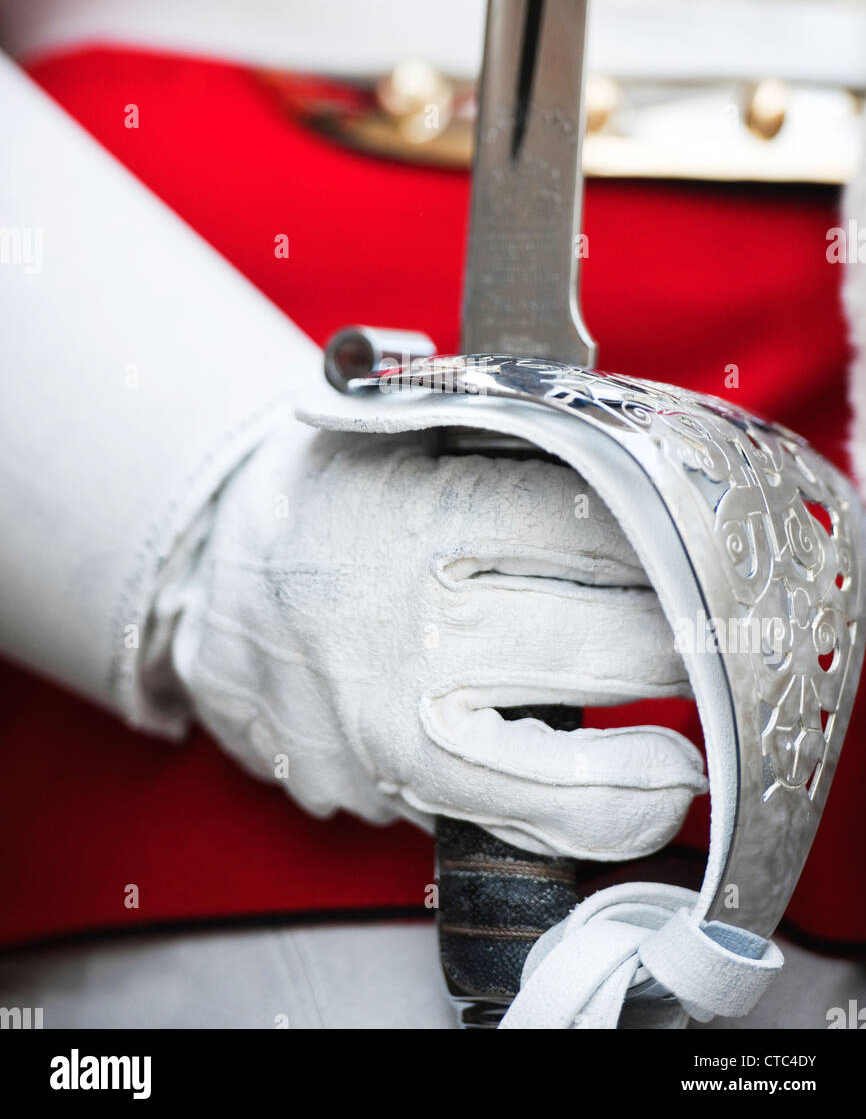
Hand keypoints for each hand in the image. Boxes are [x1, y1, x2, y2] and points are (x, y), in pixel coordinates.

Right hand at [177, 429, 705, 859]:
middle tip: (706, 644)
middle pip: (598, 647)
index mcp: (426, 517)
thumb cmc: (325, 493)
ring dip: (640, 774)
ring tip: (682, 766)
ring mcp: (384, 721)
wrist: (207, 570)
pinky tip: (609, 801)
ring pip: (551, 775)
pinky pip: (489, 820)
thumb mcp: (403, 434)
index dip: (661, 549)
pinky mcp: (370, 783)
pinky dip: (564, 820)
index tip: (691, 556)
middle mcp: (409, 626)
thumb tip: (623, 480)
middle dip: (675, 647)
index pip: (590, 535)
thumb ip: (506, 449)